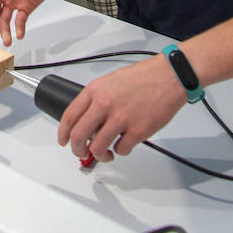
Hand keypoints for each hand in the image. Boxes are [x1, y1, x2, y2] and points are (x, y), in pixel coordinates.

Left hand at [58, 55, 185, 162]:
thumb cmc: (143, 78)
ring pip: (98, 148)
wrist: (169, 77)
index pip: (69, 116)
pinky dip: (121, 151)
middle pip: (79, 136)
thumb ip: (96, 99)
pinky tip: (125, 144)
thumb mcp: (111, 82)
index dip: (63, 133)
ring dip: (99, 155)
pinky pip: (121, 150)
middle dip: (77, 150)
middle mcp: (104, 104)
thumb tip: (88, 120)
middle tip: (81, 153)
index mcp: (95, 91)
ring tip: (105, 154)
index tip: (63, 140)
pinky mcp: (137, 131)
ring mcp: (121, 119)